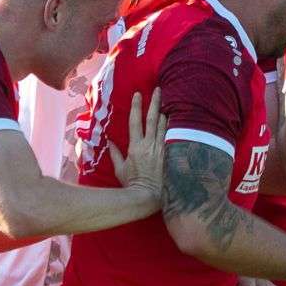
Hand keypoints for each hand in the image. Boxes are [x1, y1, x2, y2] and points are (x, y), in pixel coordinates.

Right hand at [111, 91, 167, 210]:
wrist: (149, 196)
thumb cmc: (132, 184)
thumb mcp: (120, 169)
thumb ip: (115, 154)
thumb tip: (109, 142)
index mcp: (136, 147)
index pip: (136, 121)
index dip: (137, 106)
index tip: (138, 94)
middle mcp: (150, 145)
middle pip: (153, 118)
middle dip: (155, 102)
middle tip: (159, 89)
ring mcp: (162, 149)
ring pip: (165, 126)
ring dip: (165, 113)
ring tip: (167, 102)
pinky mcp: (170, 155)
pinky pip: (172, 137)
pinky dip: (172, 128)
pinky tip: (175, 121)